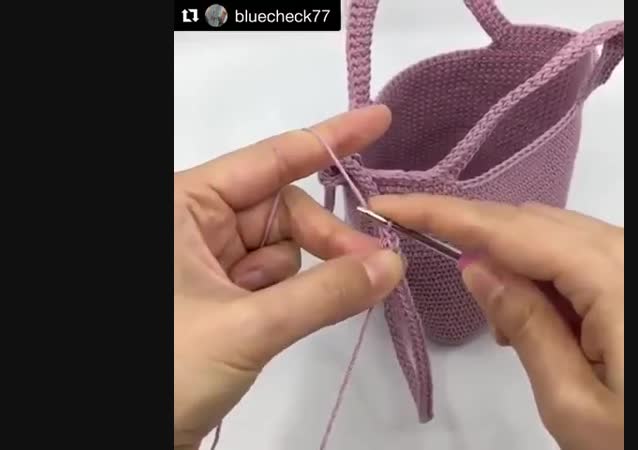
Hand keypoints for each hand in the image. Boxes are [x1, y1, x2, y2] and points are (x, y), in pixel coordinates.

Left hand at [173, 105, 404, 449]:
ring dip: (303, 277)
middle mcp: (195, 222)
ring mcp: (208, 259)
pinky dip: (292, 295)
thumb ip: (325, 293)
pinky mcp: (220, 294)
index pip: (269, 160)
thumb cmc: (167, 370)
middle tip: (374, 266)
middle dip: (326, 238)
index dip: (328, 139)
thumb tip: (393, 263)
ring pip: (284, 248)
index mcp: (184, 204)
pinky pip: (275, 279)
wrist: (129, 439)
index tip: (378, 119)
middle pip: (285, 210)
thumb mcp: (247, 327)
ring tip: (278, 319)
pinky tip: (271, 324)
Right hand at [371, 195, 622, 449]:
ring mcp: (636, 261)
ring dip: (513, 262)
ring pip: (555, 236)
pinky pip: (579, 254)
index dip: (444, 212)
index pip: (511, 229)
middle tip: (443, 274)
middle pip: (532, 222)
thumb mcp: (573, 402)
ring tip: (507, 323)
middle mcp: (628, 253)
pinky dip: (545, 275)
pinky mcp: (637, 275)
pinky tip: (541, 317)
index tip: (388, 205)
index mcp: (614, 279)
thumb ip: (523, 324)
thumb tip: (475, 265)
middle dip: (477, 237)